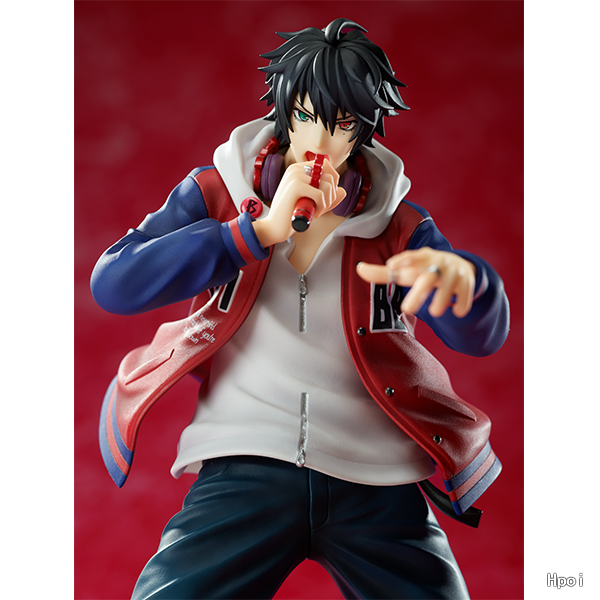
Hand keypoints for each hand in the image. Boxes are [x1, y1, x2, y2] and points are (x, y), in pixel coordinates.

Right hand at [253, 156, 346, 246]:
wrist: (274, 227)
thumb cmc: (293, 216)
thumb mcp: (315, 204)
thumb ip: (328, 197)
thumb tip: (342, 191)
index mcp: (300, 169)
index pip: (327, 166)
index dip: (333, 183)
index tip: (326, 198)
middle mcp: (297, 169)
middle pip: (330, 176)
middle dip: (331, 196)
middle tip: (321, 208)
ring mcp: (295, 176)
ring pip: (327, 184)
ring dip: (326, 203)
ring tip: (316, 211)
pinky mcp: (295, 186)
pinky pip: (320, 194)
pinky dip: (321, 207)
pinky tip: (313, 214)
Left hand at [356, 247, 475, 317]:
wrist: (460, 266)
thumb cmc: (424, 270)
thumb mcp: (407, 270)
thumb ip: (383, 273)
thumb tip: (359, 269)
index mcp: (421, 258)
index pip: (411, 257)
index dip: (403, 260)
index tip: (391, 266)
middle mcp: (437, 263)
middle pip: (428, 277)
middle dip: (419, 292)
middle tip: (406, 310)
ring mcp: (453, 272)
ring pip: (449, 284)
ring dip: (442, 298)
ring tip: (434, 313)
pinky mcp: (467, 282)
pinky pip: (466, 292)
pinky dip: (463, 303)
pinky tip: (458, 312)